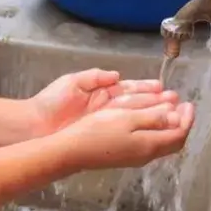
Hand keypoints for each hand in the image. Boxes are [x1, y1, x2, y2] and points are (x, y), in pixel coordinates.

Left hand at [28, 69, 177, 133]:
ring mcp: (105, 122)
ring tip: (172, 112)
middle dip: (156, 101)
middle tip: (175, 100)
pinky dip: (139, 128)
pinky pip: (123, 130)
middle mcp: (106, 107)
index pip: (129, 89)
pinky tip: (154, 128)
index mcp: (100, 92)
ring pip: (134, 116)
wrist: (35, 126)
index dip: (146, 88)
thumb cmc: (51, 102)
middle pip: (136, 103)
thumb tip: (116, 75)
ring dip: (152, 114)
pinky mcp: (101, 135)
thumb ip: (95, 77)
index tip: (162, 88)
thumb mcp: (72, 82)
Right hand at [60, 103, 194, 168]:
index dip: (187, 119)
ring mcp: (135, 157)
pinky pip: (151, 144)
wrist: (73, 152)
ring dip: (169, 127)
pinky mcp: (125, 156)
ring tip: (168, 111)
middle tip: (182, 107)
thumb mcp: (126, 118)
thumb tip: (173, 116)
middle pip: (173, 142)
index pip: (179, 134)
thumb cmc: (98, 131)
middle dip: (181, 123)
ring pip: (162, 143)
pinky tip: (149, 122)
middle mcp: (147, 154)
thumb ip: (152, 118)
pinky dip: (157, 131)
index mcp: (150, 144)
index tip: (187, 103)